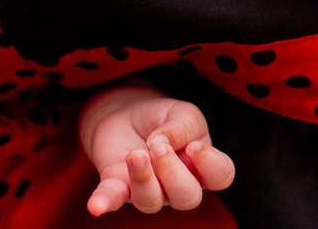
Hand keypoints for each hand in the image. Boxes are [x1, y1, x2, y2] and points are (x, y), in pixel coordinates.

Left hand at [85, 93, 234, 214]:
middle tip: (159, 147)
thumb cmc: (163, 117)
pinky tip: (96, 206)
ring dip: (144, 179)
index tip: (193, 146)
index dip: (211, 166)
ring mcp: (148, 189)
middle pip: (187, 198)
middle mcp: (178, 185)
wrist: (127, 114)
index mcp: (202, 165)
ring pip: (151, 202)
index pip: (221, 176)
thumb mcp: (181, 111)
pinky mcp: (117, 184)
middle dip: (174, 174)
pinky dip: (104, 202)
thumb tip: (161, 144)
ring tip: (136, 154)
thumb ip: (182, 126)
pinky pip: (112, 199)